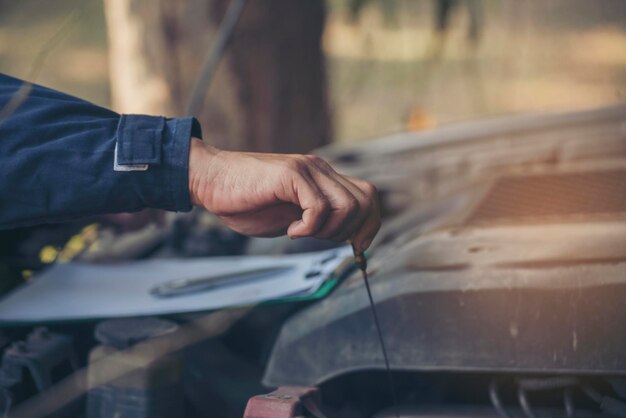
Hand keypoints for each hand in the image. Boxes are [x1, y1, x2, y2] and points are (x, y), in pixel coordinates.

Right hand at [188, 138, 379, 251]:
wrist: (212, 181)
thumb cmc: (246, 201)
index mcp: (323, 179)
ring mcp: (307, 170)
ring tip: (302, 233)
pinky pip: (319, 207)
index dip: (370, 224)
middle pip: (365, 201)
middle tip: (320, 239)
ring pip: (348, 205)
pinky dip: (309, 228)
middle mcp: (320, 170)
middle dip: (351, 231)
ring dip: (330, 230)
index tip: (356, 247)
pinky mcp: (291, 175)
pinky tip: (290, 230)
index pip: (368, 196)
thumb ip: (317, 219)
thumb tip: (346, 235)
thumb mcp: (291, 214)